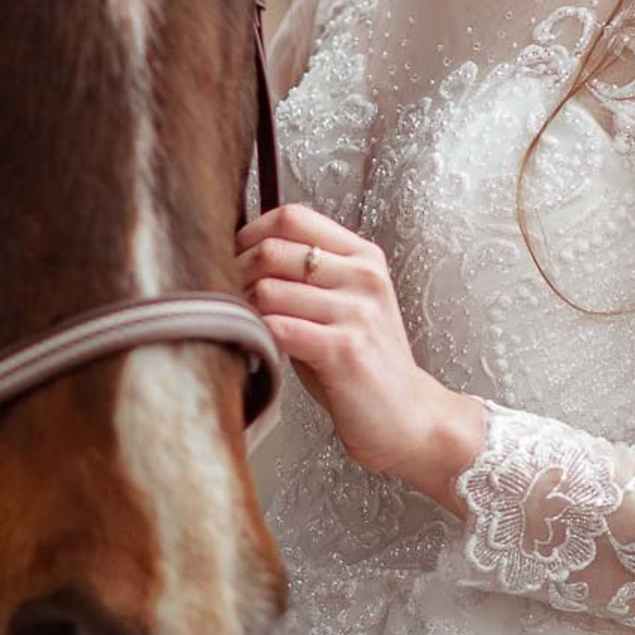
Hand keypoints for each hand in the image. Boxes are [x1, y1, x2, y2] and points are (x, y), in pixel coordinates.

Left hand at [236, 203, 485, 511]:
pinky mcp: (344, 349)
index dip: (251, 232)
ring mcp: (356, 312)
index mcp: (363, 257)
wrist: (409, 418)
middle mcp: (363, 277)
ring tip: (241, 328)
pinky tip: (256, 348)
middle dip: (236, 272)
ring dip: (242, 309)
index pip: (293, 217)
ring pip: (268, 289)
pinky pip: (278, 328)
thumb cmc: (364, 364)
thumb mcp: (343, 306)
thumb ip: (304, 278)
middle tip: (225, 298)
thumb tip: (239, 259)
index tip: (233, 256)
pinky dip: (256, 337)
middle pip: (274, 249)